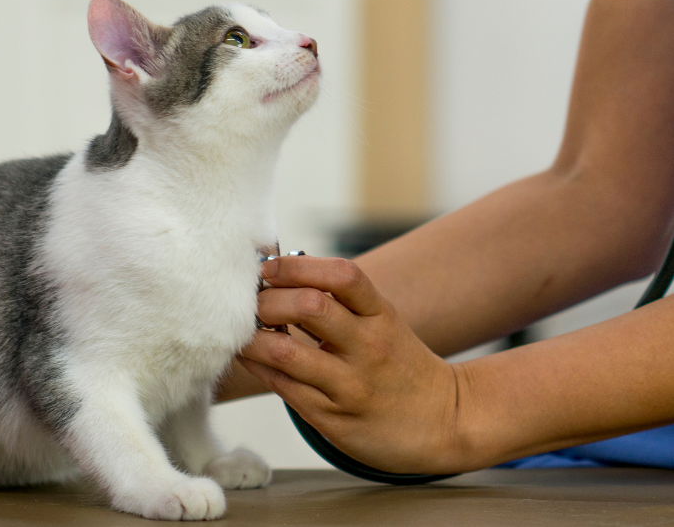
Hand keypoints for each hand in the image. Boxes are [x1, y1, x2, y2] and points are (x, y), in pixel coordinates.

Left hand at [238, 256, 465, 473]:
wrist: (444, 421)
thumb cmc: (400, 363)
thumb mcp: (382, 322)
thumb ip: (341, 301)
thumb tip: (282, 276)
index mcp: (381, 315)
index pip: (342, 275)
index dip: (298, 265)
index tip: (270, 267)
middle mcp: (369, 347)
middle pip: (310, 306)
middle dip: (269, 300)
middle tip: (250, 302)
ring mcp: (351, 386)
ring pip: (286, 352)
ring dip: (253, 336)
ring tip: (241, 329)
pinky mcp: (334, 420)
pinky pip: (284, 388)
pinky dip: (258, 366)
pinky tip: (251, 355)